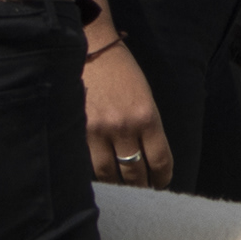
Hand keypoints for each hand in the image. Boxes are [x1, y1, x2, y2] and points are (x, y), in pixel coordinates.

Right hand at [83, 39, 174, 190]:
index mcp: (147, 117)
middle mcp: (124, 128)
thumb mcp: (145, 97)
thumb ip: (147, 127)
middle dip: (142, 185)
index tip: (162, 184)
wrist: (91, 49)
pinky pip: (89, 164)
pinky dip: (98, 173)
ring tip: (124, 188)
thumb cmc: (122, 71)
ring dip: (120, 185)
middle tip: (144, 190)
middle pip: (136, 172)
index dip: (162, 178)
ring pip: (111, 174)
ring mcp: (98, 131)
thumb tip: (148, 157)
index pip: (160, 160)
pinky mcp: (78, 131)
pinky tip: (103, 176)